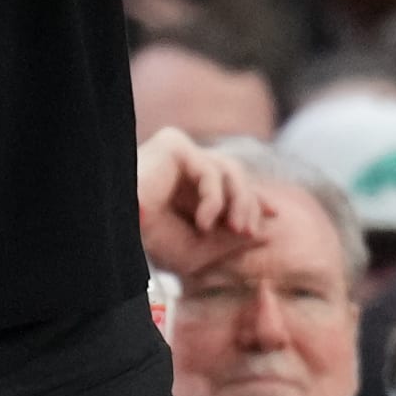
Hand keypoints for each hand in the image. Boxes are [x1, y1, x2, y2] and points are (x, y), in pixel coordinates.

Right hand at [136, 127, 270, 280]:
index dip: (254, 197)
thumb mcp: (198, 249)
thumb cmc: (150, 241)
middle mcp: (184, 166)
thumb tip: (269, 234)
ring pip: (229, 168)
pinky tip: (205, 221)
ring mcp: (179, 153)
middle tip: (249, 232)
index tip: (274, 215)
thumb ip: (231, 242)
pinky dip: (214, 199)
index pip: (229, 183)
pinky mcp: (174, 145)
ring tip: (236, 229)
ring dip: (240, 202)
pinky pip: (210, 169)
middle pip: (234, 174)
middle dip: (248, 204)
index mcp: (187, 185)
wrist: (121, 231)